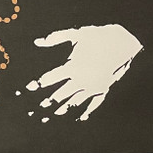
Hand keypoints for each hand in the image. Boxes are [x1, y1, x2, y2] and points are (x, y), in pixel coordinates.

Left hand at [26, 24, 142, 120]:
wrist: (122, 42)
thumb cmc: (97, 36)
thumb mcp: (76, 34)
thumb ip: (56, 38)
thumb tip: (38, 41)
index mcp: (75, 66)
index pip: (53, 77)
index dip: (41, 82)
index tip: (31, 87)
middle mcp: (83, 80)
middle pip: (62, 93)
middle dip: (49, 100)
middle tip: (37, 107)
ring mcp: (94, 87)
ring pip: (76, 102)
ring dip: (64, 108)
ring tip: (53, 114)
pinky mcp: (103, 89)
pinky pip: (94, 104)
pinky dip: (87, 112)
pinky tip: (80, 117)